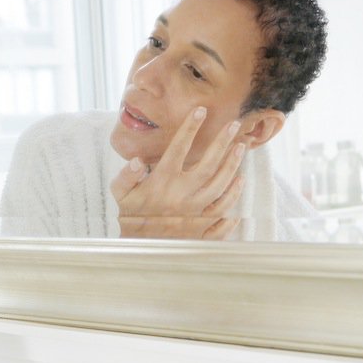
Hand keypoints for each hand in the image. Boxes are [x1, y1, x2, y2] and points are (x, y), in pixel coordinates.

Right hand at [110, 107, 244, 238]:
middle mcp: (183, 195)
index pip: (178, 148)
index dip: (189, 128)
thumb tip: (136, 160)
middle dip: (222, 143)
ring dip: (233, 166)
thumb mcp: (121, 196)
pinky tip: (239, 185)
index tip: (200, 111)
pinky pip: (223, 213)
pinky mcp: (202, 228)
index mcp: (162, 182)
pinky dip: (233, 199)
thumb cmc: (129, 219)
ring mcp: (196, 212)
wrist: (138, 252)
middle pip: (209, 165)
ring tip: (241, 149)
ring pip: (221, 186)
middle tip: (234, 125)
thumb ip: (126, 177)